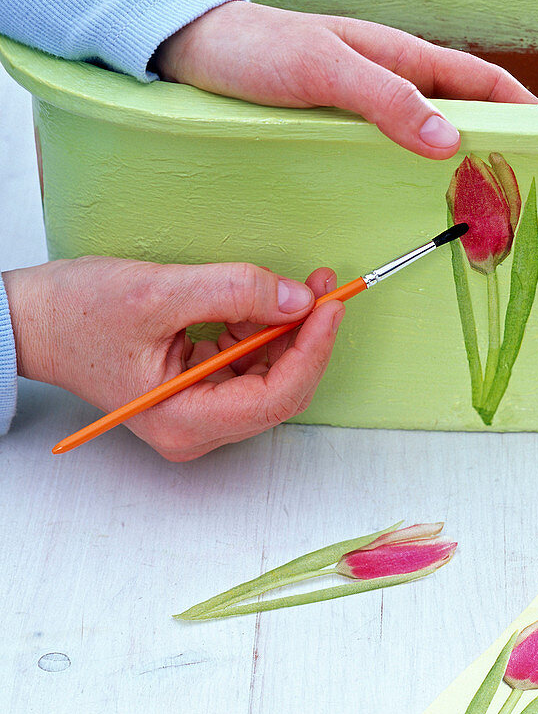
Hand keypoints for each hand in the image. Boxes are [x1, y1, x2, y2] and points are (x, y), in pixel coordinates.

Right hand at [2, 257, 344, 460]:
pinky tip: (263, 301)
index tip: (328, 306)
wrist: (34, 319)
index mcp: (186, 421)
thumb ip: (234, 293)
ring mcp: (200, 413)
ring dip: (290, 330)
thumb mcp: (159, 292)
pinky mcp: (200, 391)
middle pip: (281, 388)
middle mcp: (197, 428)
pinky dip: (264, 330)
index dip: (312, 349)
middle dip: (307, 336)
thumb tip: (298, 299)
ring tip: (302, 284)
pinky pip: (250, 364)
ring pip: (270, 374)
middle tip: (324, 286)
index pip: (276, 395)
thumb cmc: (76, 314)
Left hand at [153, 1, 537, 159]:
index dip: (522, 108)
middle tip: (518, 190)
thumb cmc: (258, 50)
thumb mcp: (324, 70)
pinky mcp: (347, 125)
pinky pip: (400, 150)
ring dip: (462, 163)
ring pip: (435, 134)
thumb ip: (386, 99)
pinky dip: (422, 171)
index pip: (483, 80)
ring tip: (479, 204)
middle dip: (500, 145)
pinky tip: (420, 197)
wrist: (195, 49)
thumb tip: (450, 140)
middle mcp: (396, 79)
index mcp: (403, 57)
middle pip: (467, 111)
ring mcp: (373, 103)